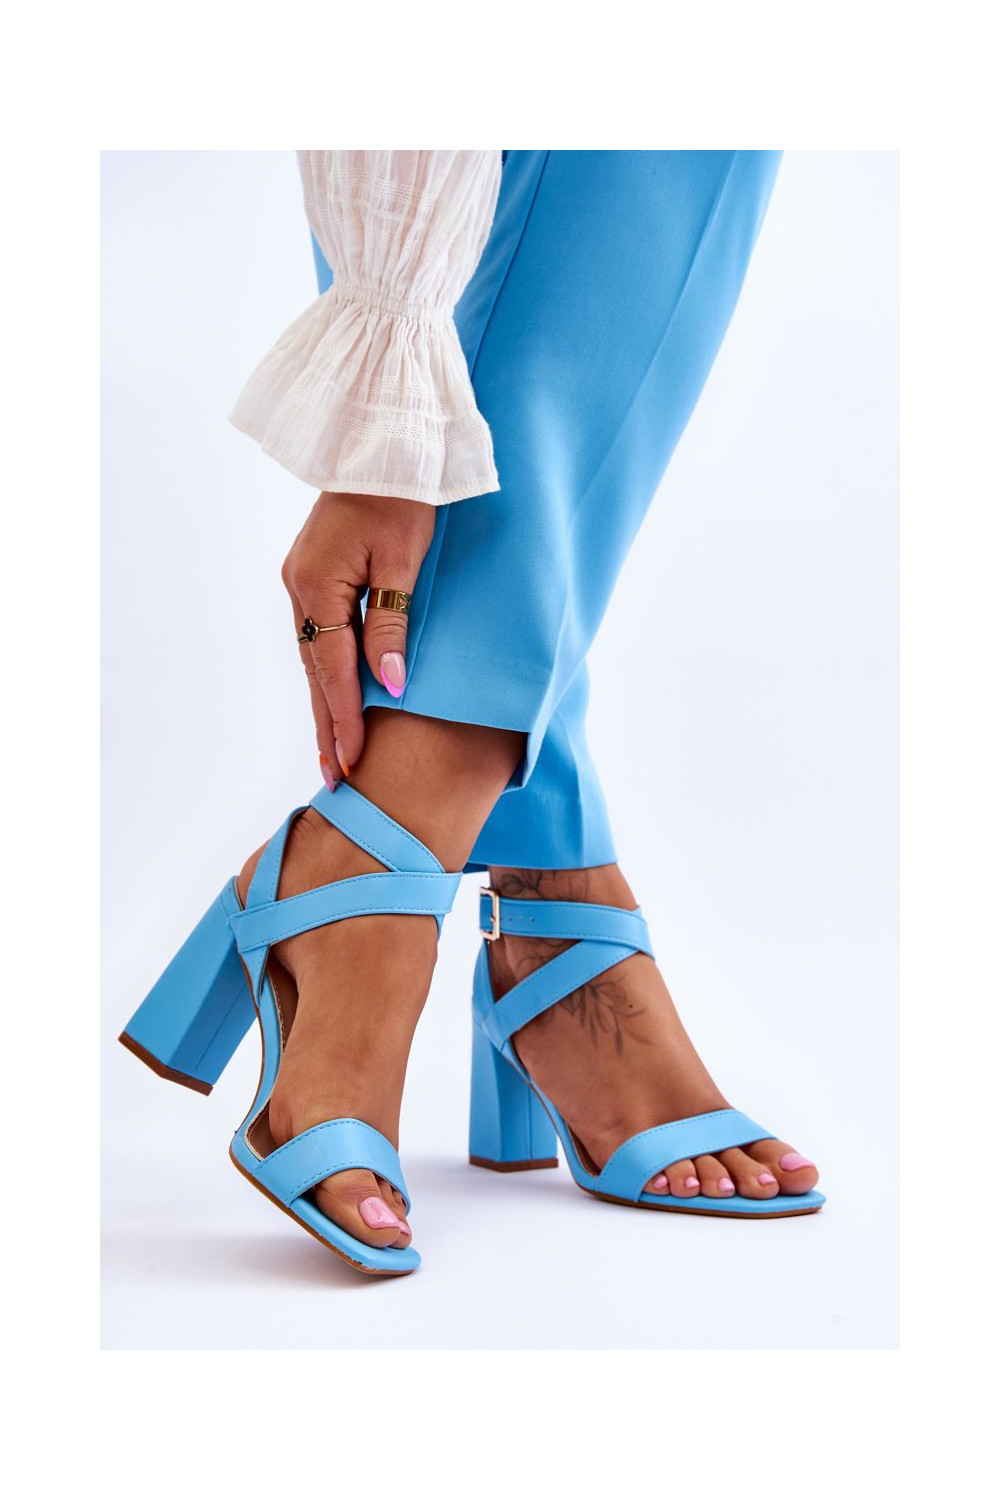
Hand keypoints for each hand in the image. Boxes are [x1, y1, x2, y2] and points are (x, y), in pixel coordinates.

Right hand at [281, 491, 435, 780]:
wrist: (383, 440)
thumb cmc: (402, 493)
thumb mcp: (403, 561)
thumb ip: (391, 625)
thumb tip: (389, 686)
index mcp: (317, 583)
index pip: (333, 668)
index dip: (345, 718)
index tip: (354, 762)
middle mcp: (299, 586)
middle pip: (315, 671)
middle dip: (327, 726)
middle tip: (335, 778)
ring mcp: (301, 579)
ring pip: (313, 657)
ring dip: (324, 704)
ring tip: (333, 751)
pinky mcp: (312, 573)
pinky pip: (317, 636)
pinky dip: (325, 672)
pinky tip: (332, 698)